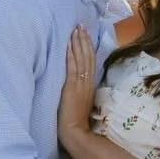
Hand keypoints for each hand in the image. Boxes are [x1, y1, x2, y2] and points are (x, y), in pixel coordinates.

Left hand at [58, 24, 97, 146]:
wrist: (75, 132)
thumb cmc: (76, 122)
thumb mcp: (81, 102)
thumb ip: (80, 91)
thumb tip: (75, 83)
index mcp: (90, 85)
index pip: (90, 62)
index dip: (88, 47)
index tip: (85, 35)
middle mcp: (87, 81)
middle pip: (87, 56)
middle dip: (84, 40)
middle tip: (80, 26)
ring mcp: (80, 83)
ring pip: (81, 58)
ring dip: (78, 42)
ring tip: (75, 30)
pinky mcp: (72, 86)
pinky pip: (72, 65)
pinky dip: (71, 53)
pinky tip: (68, 43)